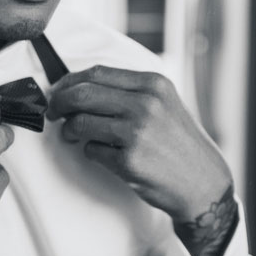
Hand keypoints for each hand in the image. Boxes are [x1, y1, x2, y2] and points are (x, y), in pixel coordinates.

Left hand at [47, 66, 233, 225]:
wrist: (203, 181)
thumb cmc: (179, 144)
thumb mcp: (164, 104)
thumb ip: (129, 92)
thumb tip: (80, 87)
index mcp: (153, 84)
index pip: (96, 73)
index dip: (69, 82)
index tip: (58, 92)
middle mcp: (146, 104)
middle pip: (82, 94)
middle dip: (59, 103)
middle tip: (52, 113)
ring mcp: (137, 132)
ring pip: (80, 123)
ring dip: (70, 130)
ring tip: (74, 135)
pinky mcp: (129, 161)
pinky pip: (90, 150)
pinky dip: (90, 152)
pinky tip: (104, 154)